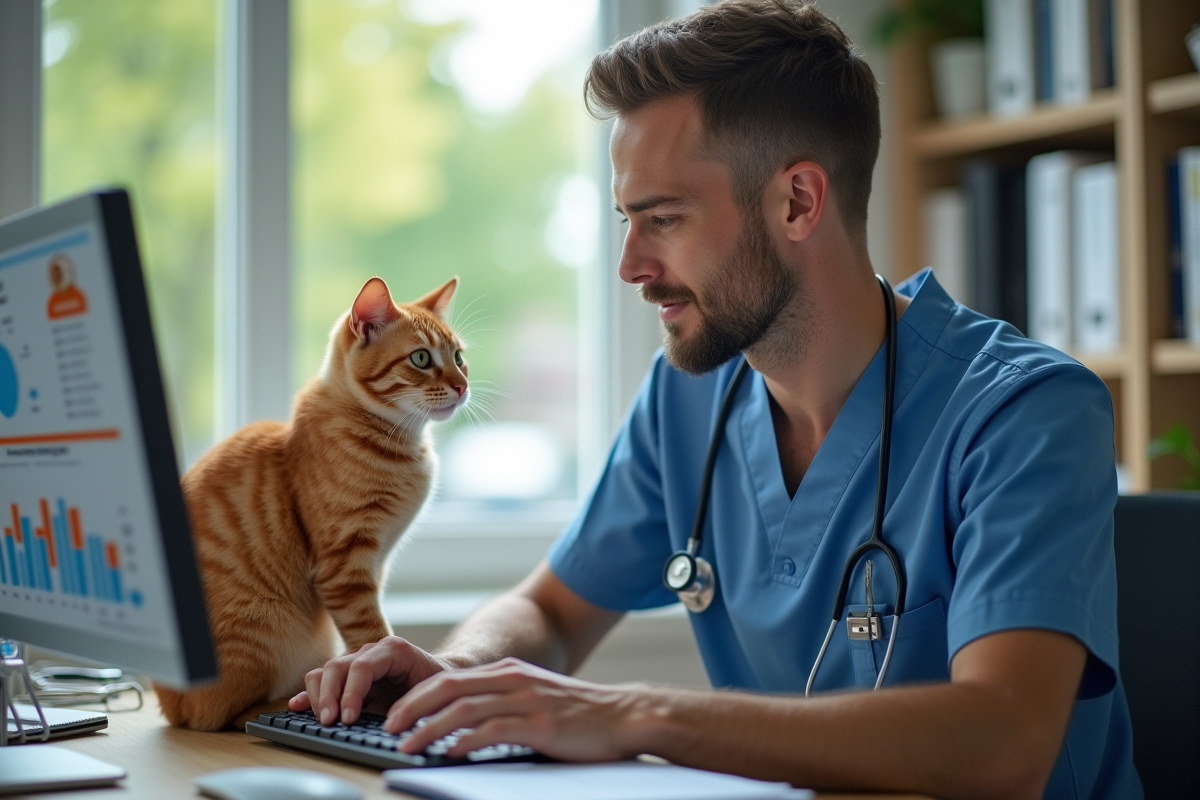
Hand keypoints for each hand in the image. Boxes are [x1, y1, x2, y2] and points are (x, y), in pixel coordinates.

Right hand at [289, 636, 451, 725]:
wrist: (439, 679)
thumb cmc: (436, 685)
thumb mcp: (429, 692)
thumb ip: (410, 703)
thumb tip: (390, 724)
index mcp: (392, 650)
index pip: (361, 666)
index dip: (351, 693)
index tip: (349, 719)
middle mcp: (370, 651)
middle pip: (337, 667)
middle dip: (329, 696)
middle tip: (330, 722)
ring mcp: (355, 662)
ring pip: (324, 672)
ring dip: (318, 697)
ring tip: (323, 720)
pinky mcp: (346, 678)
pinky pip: (321, 681)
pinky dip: (307, 694)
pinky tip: (297, 706)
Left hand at [388, 657, 648, 761]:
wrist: (623, 715)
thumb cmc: (579, 714)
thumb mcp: (536, 697)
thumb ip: (504, 703)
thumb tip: (466, 726)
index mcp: (509, 672)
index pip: (451, 678)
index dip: (418, 695)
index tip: (395, 714)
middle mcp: (513, 679)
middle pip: (449, 686)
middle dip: (413, 707)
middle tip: (389, 726)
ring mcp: (525, 700)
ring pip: (463, 708)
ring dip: (429, 727)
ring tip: (406, 744)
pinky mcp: (538, 723)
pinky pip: (491, 730)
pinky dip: (464, 741)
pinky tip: (448, 753)